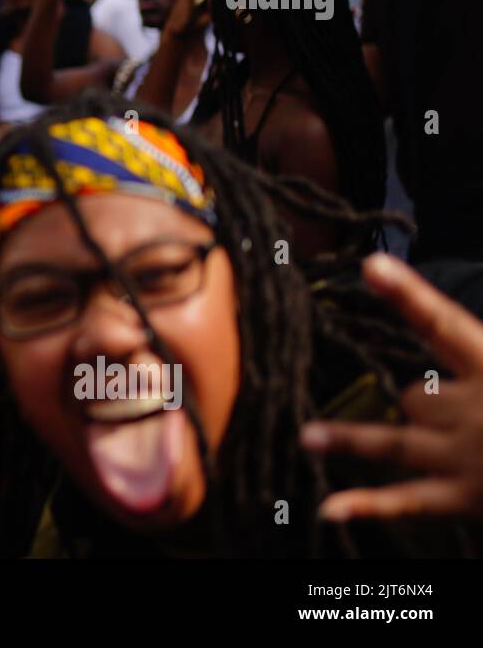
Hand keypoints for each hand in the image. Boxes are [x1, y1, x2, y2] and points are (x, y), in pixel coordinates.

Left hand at [301, 253, 482, 522]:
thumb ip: (474, 350)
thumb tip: (446, 332)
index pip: (444, 324)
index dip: (407, 294)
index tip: (370, 265)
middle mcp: (479, 409)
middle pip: (416, 396)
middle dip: (422, 404)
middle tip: (447, 414)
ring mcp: (469, 455)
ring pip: (399, 438)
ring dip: (353, 438)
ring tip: (309, 435)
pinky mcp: (467, 497)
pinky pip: (410, 501)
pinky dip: (369, 506)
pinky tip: (329, 509)